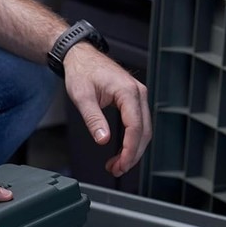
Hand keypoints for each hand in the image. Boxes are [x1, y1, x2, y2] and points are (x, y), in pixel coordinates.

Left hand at [63, 43, 151, 177]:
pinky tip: (121, 152)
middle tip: (117, 170)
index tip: (121, 165)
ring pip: (143, 130)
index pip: (135, 127)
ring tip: (116, 165)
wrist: (81, 57)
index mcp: (128, 91)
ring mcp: (138, 96)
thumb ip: (93, 119)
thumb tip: (103, 139)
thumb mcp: (82, 97)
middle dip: (132, 155)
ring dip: (132, 150)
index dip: (130, 150)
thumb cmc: (82, 71)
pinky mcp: (133, 100)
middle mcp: (138, 93)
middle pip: (144, 132)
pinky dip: (131, 141)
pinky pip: (138, 124)